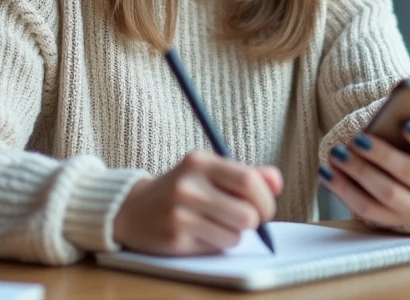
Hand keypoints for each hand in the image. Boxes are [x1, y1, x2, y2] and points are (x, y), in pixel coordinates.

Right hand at [112, 151, 282, 254]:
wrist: (133, 209)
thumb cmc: (182, 189)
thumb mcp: (209, 172)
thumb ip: (246, 174)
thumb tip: (277, 183)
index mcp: (200, 162)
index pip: (248, 181)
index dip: (266, 199)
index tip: (265, 208)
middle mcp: (188, 186)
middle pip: (247, 214)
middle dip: (253, 221)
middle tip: (243, 219)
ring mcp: (180, 214)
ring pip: (235, 235)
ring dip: (234, 234)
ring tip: (216, 224)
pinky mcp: (175, 239)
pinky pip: (217, 248)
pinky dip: (217, 244)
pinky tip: (200, 233)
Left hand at [319, 121, 409, 226]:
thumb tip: (397, 93)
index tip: (406, 125)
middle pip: (409, 173)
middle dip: (381, 155)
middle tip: (356, 139)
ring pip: (387, 194)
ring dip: (358, 172)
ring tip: (337, 153)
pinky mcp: (394, 222)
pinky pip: (367, 209)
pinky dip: (344, 190)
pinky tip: (328, 172)